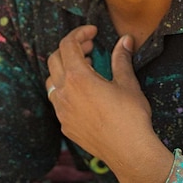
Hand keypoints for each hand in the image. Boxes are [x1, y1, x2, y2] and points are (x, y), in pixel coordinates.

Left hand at [46, 25, 172, 182]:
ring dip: (65, 69)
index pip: (67, 45)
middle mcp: (64, 93)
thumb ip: (121, 58)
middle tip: (90, 47)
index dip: (79, 33)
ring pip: (52, 81)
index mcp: (78, 78)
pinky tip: (85, 94)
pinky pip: (58, 101)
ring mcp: (62, 111)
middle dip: (71, 48)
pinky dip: (67, 89)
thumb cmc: (130, 117)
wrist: (129, 152)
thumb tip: (125, 40)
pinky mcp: (65, 125)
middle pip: (54, 59)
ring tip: (86, 69)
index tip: (93, 31)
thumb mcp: (127, 83)